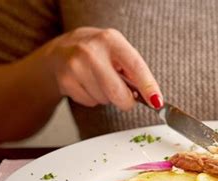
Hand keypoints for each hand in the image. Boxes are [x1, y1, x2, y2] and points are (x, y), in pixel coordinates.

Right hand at [43, 27, 161, 110]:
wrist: (61, 50)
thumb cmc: (97, 52)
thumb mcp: (117, 51)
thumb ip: (134, 71)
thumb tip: (152, 96)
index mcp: (111, 40)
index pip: (135, 66)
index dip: (148, 86)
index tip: (157, 101)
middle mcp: (91, 51)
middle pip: (117, 92)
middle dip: (127, 101)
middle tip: (127, 99)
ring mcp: (75, 66)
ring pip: (105, 100)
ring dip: (108, 97)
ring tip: (99, 81)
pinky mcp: (65, 82)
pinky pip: (91, 103)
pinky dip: (94, 99)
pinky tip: (87, 84)